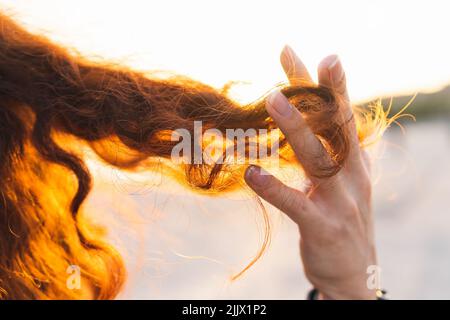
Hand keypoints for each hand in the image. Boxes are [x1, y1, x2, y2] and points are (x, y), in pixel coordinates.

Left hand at [244, 46, 376, 299]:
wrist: (356, 273)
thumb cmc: (341, 218)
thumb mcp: (342, 180)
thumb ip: (327, 151)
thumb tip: (304, 121)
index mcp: (355, 161)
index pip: (340, 114)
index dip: (326, 83)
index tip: (304, 53)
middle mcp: (352, 175)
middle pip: (334, 125)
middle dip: (315, 91)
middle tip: (290, 58)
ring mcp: (341, 201)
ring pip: (318, 158)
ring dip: (296, 127)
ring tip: (272, 100)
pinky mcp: (324, 228)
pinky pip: (295, 204)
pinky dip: (273, 188)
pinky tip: (251, 173)